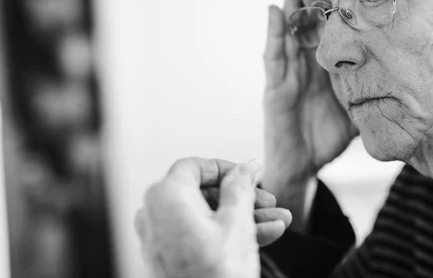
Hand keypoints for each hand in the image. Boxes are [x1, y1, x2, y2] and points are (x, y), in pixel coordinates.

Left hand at [135, 158, 291, 277]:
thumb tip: (247, 167)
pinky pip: (199, 235)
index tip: (250, 175)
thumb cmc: (217, 275)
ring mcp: (159, 239)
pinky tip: (262, 236)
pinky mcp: (168, 258)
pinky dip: (227, 234)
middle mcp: (155, 215)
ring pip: (206, 217)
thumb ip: (241, 186)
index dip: (227, 168)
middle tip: (269, 202)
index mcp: (165, 196)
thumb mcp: (237, 221)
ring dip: (244, 217)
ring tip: (278, 223)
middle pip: (203, 193)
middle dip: (243, 198)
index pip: (195, 166)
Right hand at [263, 0, 358, 181]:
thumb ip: (372, 89)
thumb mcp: (357, 109)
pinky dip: (274, 35)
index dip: (333, 3)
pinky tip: (274, 12)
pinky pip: (274, 59)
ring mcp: (287, 75)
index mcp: (323, 67)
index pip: (328, 29)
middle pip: (306, 23)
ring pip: (287, 32)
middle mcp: (304, 65)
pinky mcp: (275, 90)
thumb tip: (405, 78)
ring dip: (289, 4)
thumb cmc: (327, 137)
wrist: (301, 166)